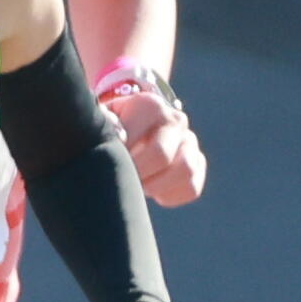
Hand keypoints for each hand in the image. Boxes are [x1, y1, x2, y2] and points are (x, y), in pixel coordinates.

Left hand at [104, 63, 210, 204]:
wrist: (136, 124)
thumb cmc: (113, 125)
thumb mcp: (102, 119)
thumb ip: (104, 123)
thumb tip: (118, 135)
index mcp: (149, 106)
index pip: (134, 138)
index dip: (117, 159)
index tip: (104, 165)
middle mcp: (175, 120)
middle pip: (161, 155)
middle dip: (137, 174)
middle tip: (121, 179)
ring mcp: (190, 141)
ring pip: (185, 171)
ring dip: (156, 186)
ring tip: (138, 186)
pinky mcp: (198, 163)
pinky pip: (191, 188)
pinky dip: (170, 195)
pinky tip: (153, 191)